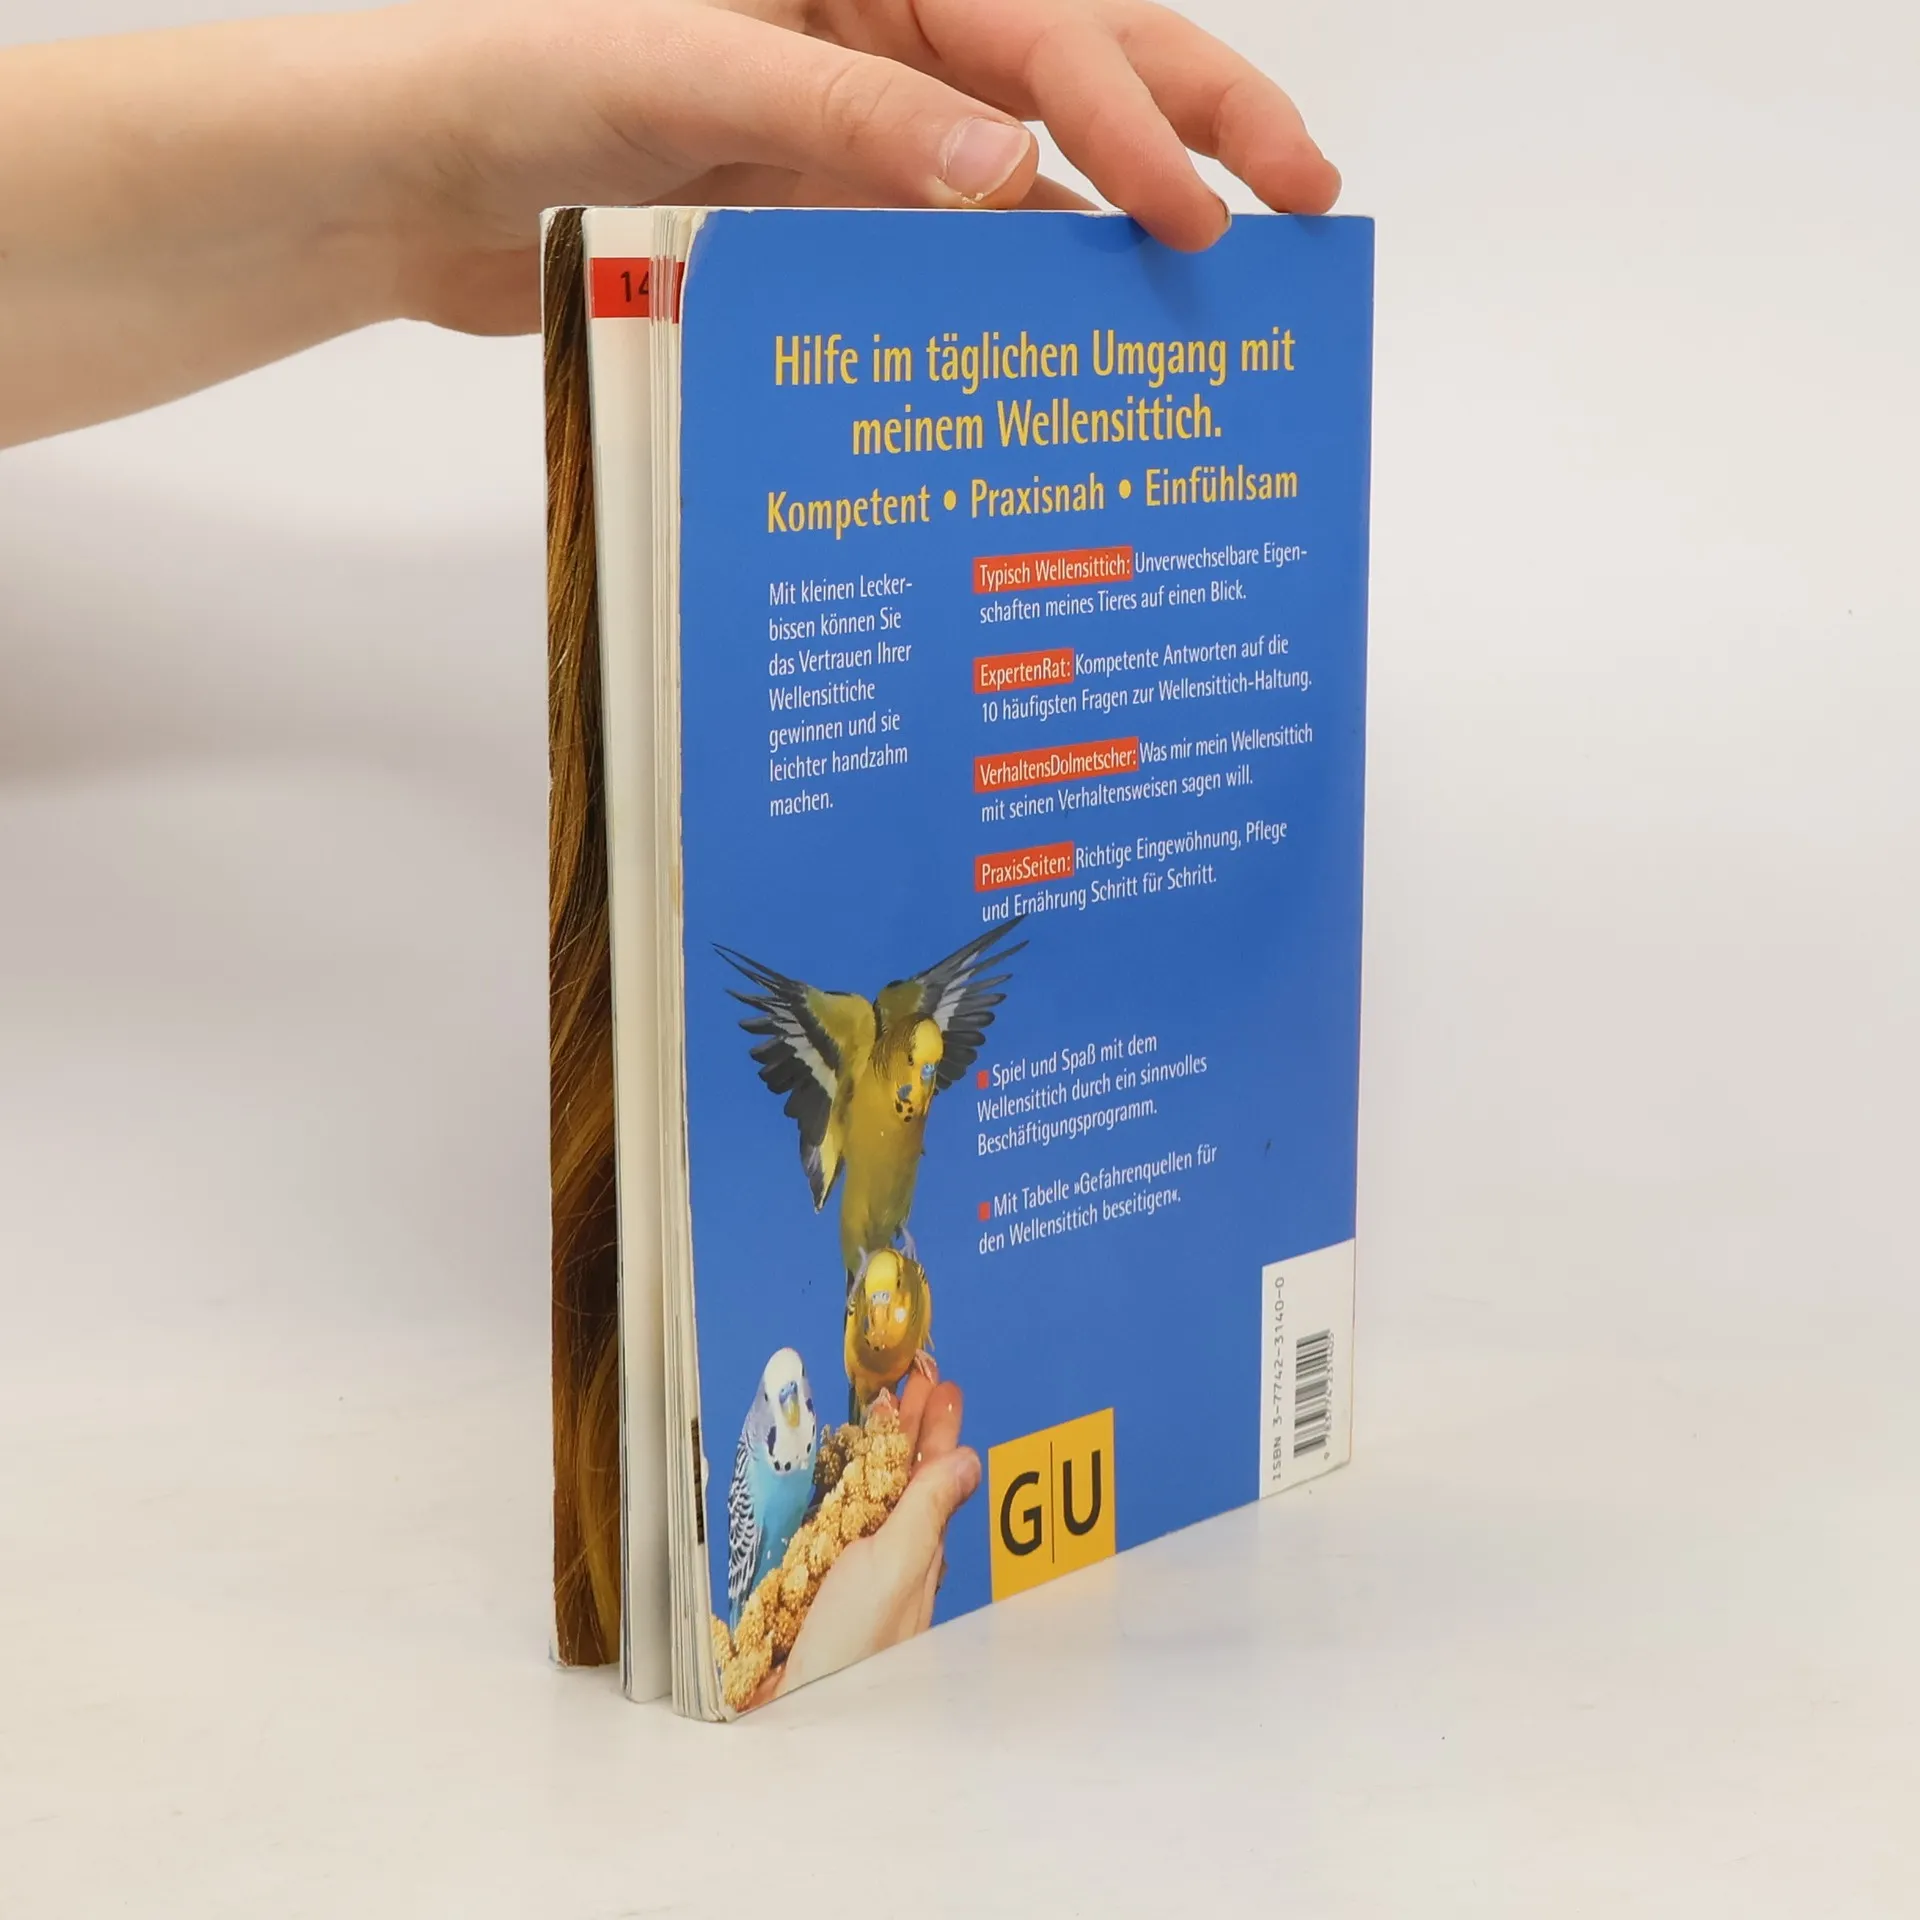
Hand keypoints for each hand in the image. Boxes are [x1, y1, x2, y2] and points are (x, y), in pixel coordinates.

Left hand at [0, 3, 1337, 440]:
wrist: (398, 174)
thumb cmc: (506, 73)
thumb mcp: (678, 72)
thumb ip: (842, 115)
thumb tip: (1009, 177)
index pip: (1037, 24)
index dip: (1137, 108)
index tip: (1206, 209)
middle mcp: (874, 33)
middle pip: (1075, 60)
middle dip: (1193, 123)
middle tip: (1305, 204)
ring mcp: (854, 130)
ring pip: (1024, 169)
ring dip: (1113, 228)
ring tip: (1209, 302)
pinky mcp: (819, 217)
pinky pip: (943, 250)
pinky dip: (1005, 294)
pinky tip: (1063, 347)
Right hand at [773, 1369, 979, 1694]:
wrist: (795, 1715)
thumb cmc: (850, 1648)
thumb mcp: (895, 1565)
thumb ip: (927, 1511)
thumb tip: (968, 1460)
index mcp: (916, 1546)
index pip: (932, 1469)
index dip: (936, 1424)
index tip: (940, 1383)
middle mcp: (888, 1555)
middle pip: (902, 1474)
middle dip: (909, 1425)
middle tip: (915, 1378)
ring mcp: (851, 1571)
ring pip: (869, 1494)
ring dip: (875, 1448)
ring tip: (881, 1408)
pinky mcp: (812, 1585)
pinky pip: (830, 1524)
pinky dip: (834, 1488)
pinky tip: (831, 1477)